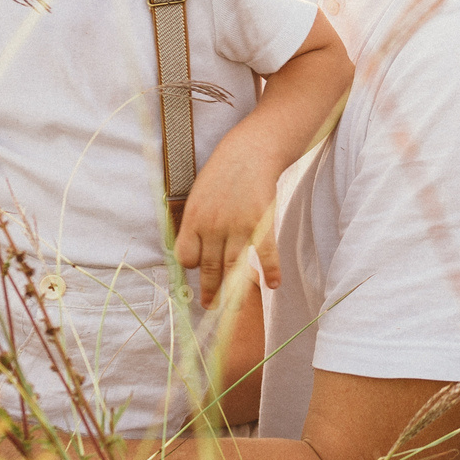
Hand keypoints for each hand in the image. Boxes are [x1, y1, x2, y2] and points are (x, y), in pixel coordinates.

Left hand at [177, 142, 282, 306]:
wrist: (250, 152)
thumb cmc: (222, 172)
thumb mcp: (198, 194)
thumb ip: (196, 221)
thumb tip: (193, 247)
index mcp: (194, 218)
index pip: (186, 257)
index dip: (192, 267)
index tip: (198, 269)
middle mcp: (213, 226)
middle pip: (209, 268)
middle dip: (209, 291)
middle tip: (209, 306)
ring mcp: (238, 226)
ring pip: (233, 268)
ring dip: (233, 292)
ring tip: (232, 307)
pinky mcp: (261, 223)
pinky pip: (265, 254)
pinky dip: (271, 271)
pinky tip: (273, 284)